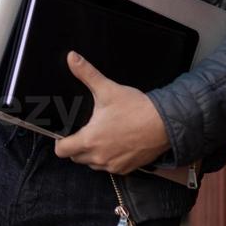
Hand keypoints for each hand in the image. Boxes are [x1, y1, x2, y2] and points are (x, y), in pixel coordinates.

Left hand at [52, 51, 172, 173]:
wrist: (165, 123)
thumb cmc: (136, 108)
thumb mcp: (107, 89)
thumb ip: (86, 74)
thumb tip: (71, 57)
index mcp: (89, 140)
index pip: (62, 151)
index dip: (60, 142)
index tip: (65, 134)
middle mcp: (99, 157)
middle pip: (76, 158)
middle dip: (76, 147)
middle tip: (85, 131)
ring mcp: (113, 165)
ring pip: (93, 164)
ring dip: (93, 154)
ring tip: (101, 136)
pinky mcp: (126, 168)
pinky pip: (110, 168)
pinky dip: (109, 159)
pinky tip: (116, 144)